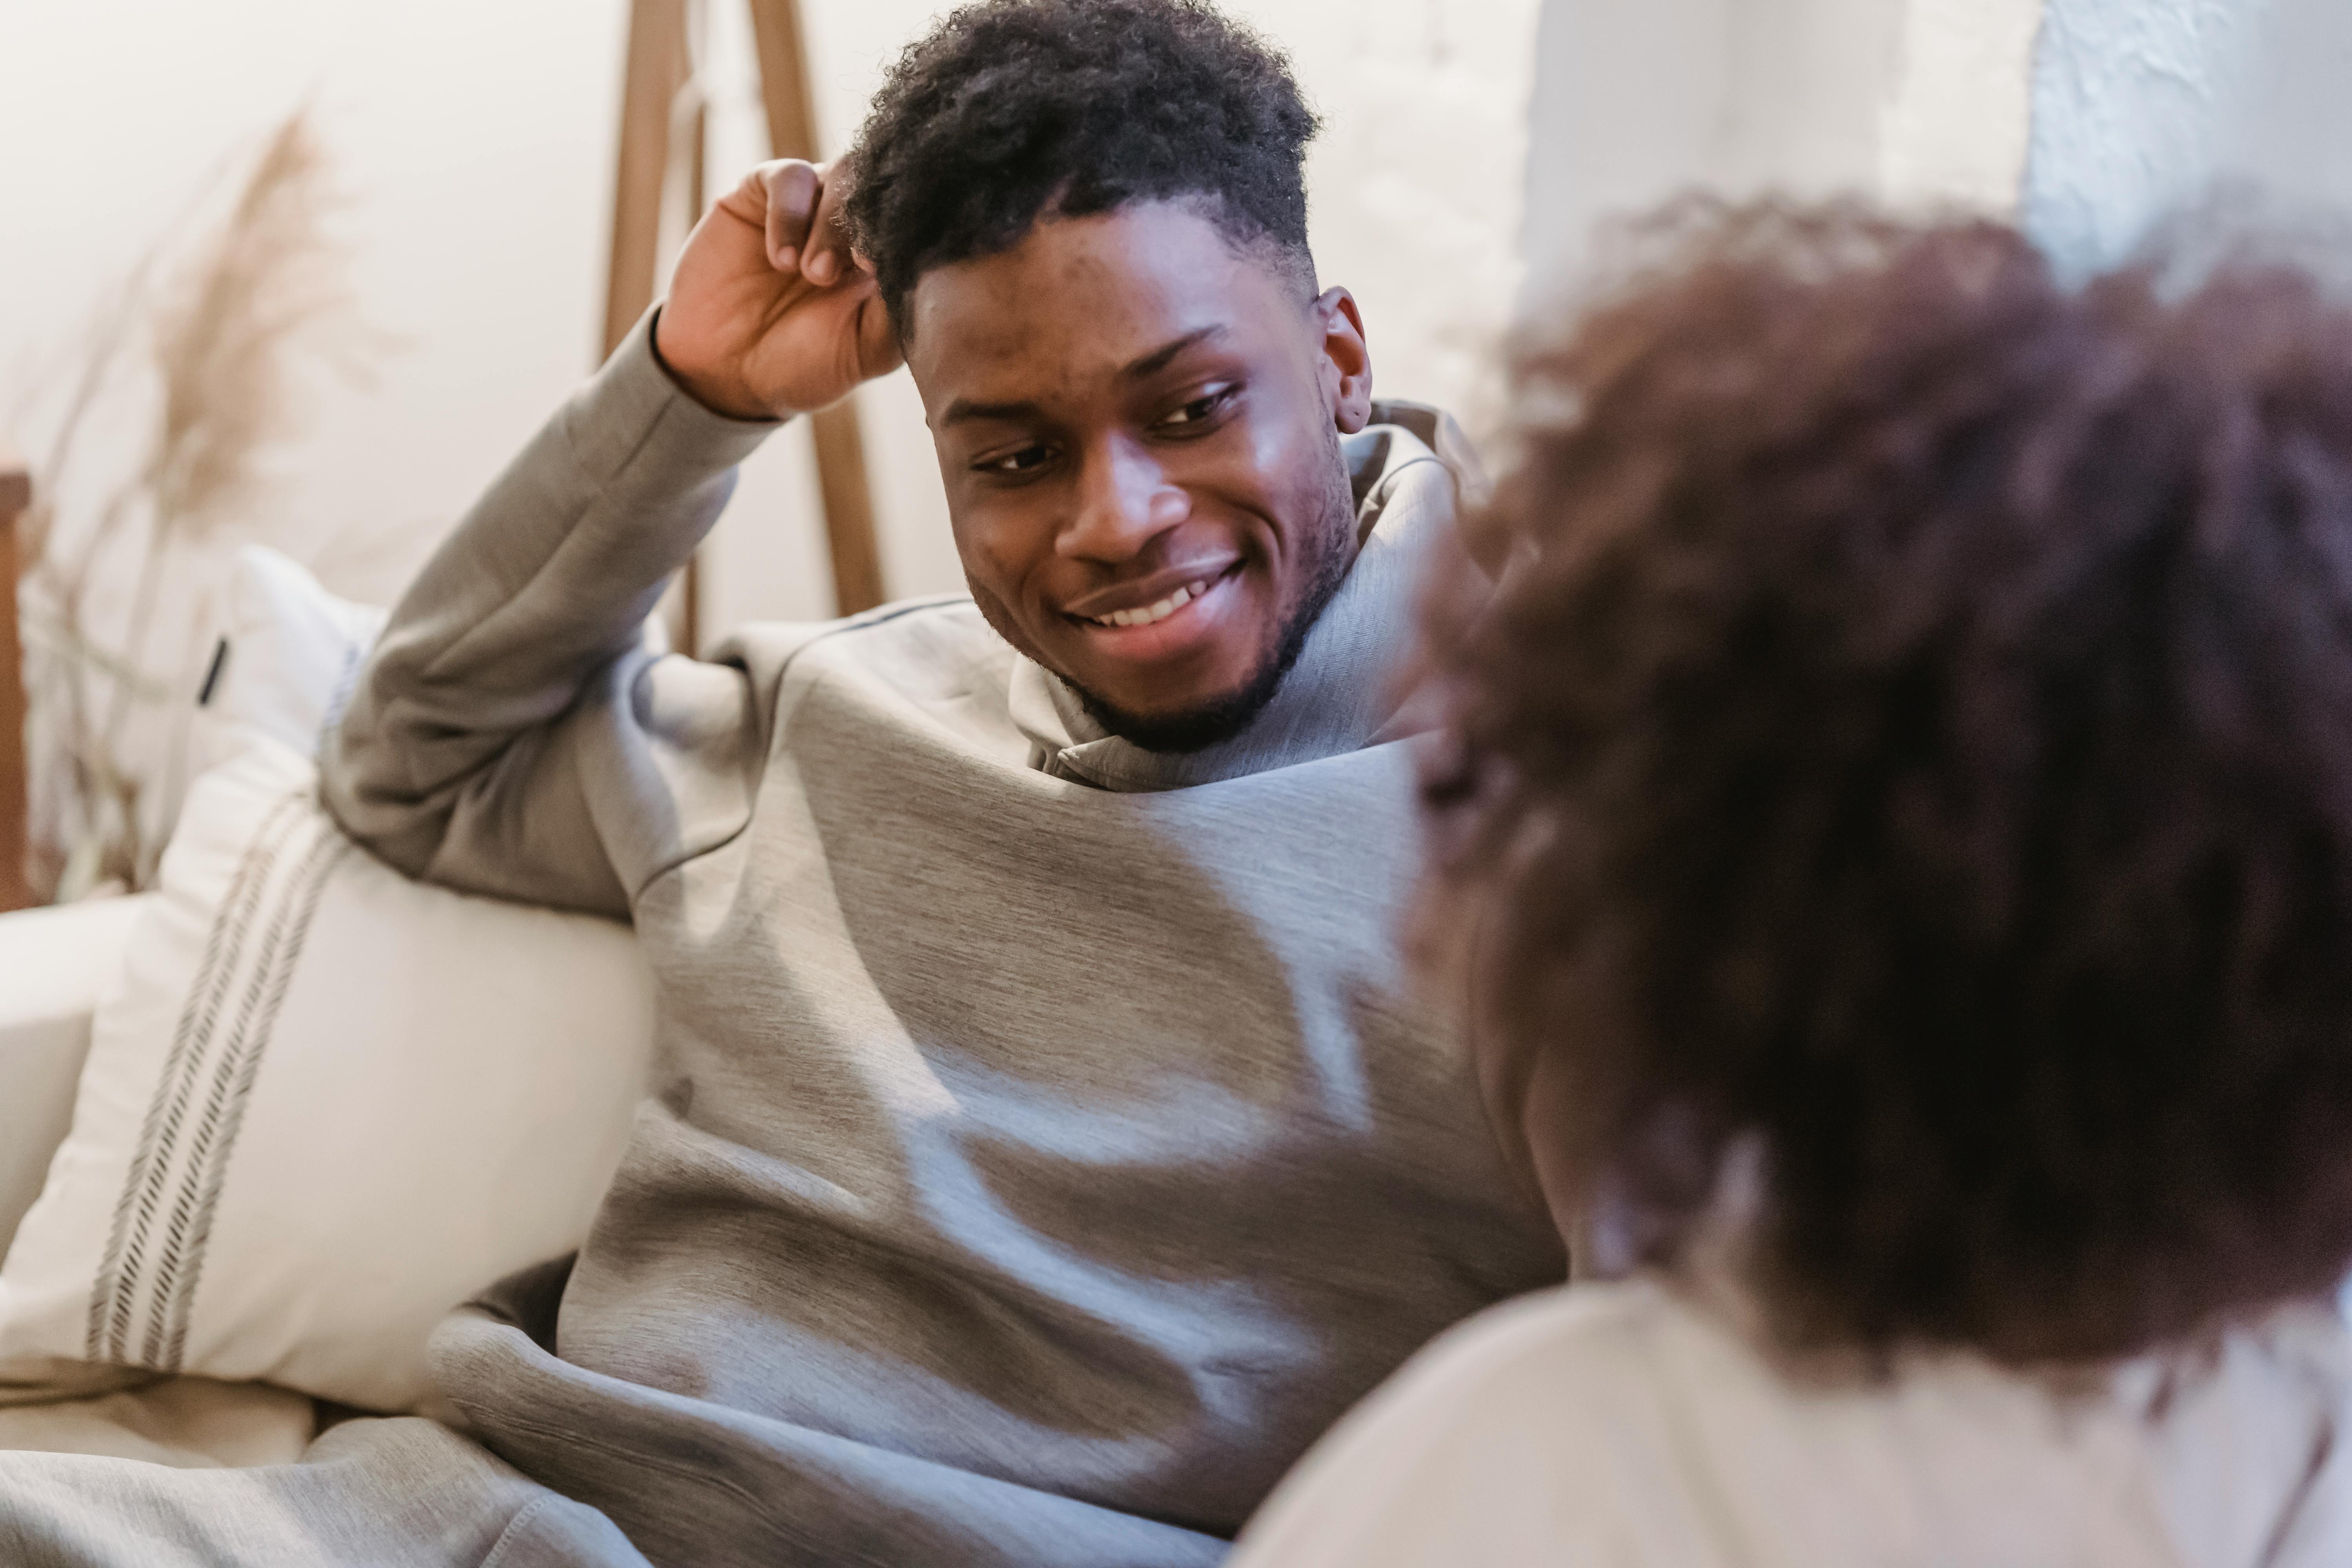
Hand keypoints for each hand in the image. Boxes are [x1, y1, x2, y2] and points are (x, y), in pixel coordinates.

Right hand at [654, 160, 903, 420]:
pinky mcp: (764, 192)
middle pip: (882, 189)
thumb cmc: (804, 365)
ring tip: (809, 273)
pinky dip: (790, 213)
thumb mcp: (866, 350)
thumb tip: (922, 262)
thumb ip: (900, 309)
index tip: (881, 270)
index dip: (907, 234)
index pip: (915, 221)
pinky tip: (781, 258)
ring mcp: (813, 205)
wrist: (725, 371)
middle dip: (863, 229)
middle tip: (831, 278)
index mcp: (888, 258)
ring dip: (830, 224)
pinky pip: (791, 177)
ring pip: (843, 174)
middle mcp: (856, 226)